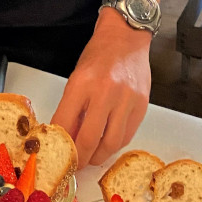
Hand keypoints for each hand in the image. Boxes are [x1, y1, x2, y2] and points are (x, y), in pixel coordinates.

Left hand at [51, 10, 151, 167]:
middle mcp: (105, 92)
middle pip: (89, 139)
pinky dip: (115, 145)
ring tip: (92, 158)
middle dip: (80, 158)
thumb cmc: (99, 55)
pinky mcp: (141, 105)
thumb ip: (72, 107)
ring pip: (111, 143)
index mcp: (81, 83)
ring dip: (99, 156)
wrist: (126, 37)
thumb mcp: (77, 77)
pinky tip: (108, 144)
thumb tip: (67, 137)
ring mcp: (126, 100)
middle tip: (76, 164)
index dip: (61, 145)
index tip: (59, 154)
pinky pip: (127, 135)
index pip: (65, 123)